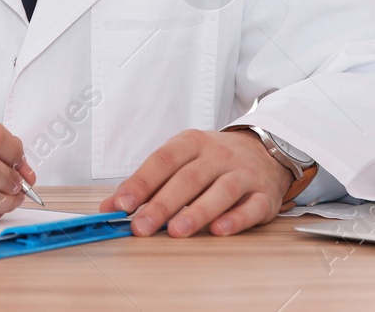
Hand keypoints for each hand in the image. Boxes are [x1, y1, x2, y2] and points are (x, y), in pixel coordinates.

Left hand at [98, 129, 290, 237]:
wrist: (265, 151)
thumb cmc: (213, 161)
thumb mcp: (180, 161)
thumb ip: (147, 184)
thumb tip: (110, 207)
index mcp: (192, 142)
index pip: (163, 160)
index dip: (141, 182)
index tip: (122, 204)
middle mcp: (218, 155)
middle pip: (188, 178)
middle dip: (162, 204)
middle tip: (141, 227)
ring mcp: (243, 174)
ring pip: (221, 191)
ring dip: (197, 212)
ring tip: (175, 231)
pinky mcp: (264, 195)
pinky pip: (251, 207)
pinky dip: (236, 220)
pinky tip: (218, 230)